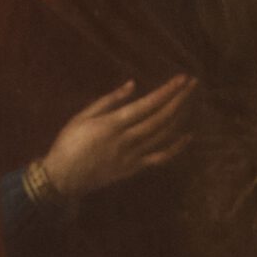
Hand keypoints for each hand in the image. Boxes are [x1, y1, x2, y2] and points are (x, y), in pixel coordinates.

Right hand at [43, 76, 195, 198]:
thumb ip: (109, 101)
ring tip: (191, 101)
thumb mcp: (82, 116)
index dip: (167, 91)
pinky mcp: (134, 168)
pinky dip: (176, 147)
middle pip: (161, 118)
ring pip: (163, 135)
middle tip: (194, 85)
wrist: (62, 178)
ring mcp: (133, 156)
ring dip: (179, 117)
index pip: (147, 105)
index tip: (182, 79)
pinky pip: (159, 158)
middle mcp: (127, 139)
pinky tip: (187, 136)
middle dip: (179, 100)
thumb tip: (133, 85)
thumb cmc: (68, 143)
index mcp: (113, 124)